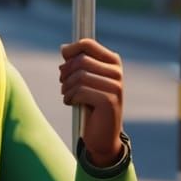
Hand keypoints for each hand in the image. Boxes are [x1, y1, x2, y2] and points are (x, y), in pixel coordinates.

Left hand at [59, 38, 123, 162]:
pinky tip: (71, 103)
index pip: (88, 44)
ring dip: (66, 87)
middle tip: (63, 84)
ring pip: (79, 76)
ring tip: (67, 96)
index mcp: (113, 63)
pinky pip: (80, 91)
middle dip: (66, 72)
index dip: (71, 50)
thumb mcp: (86, 81)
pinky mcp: (108, 100)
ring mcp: (115, 86)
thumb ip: (79, 64)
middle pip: (81, 60)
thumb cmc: (92, 106)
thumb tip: (64, 48)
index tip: (64, 59)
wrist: (103, 136)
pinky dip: (69, 97)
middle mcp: (117, 72)